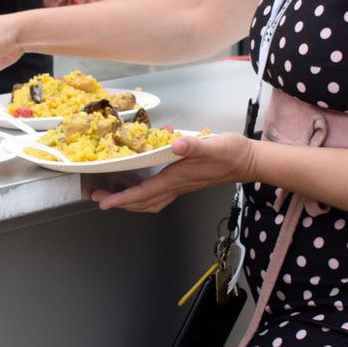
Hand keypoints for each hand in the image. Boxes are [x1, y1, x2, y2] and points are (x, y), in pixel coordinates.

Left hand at [90, 131, 255, 213]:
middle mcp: (176, 186)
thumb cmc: (232, 153)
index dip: (122, 199)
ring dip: (130, 201)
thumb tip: (176, 144)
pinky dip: (143, 195)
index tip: (103, 202)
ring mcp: (180, 186)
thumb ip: (194, 145)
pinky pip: (158, 195)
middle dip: (119, 202)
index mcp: (177, 178)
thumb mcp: (214, 145)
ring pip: (150, 201)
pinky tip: (139, 186)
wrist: (249, 161)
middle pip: (142, 202)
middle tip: (99, 197)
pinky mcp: (184, 182)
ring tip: (113, 195)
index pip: (144, 193)